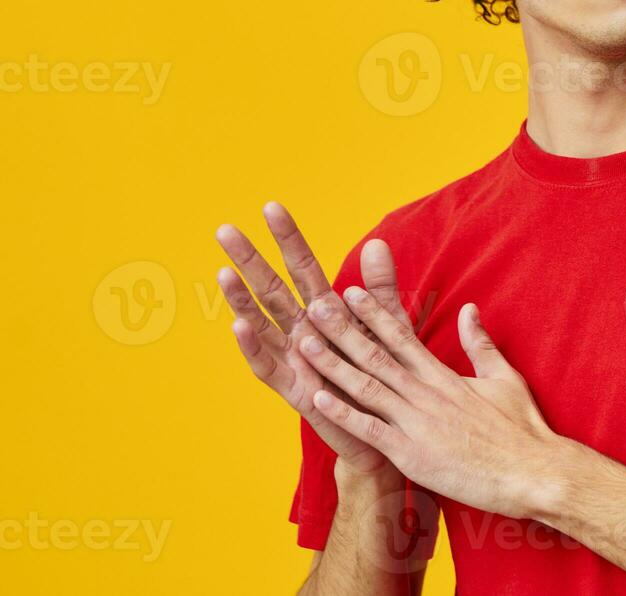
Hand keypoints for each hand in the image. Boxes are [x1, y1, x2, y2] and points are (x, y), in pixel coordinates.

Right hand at [214, 201, 413, 479]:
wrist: (384, 431)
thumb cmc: (382, 376)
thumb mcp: (388, 327)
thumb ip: (380, 289)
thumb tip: (378, 242)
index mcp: (327, 313)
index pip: (304, 268)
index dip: (289, 240)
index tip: (272, 207)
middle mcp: (303, 332)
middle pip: (273, 289)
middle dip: (252, 260)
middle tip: (225, 230)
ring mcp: (295, 360)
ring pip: (262, 324)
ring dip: (242, 300)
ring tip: (224, 273)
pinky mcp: (295, 390)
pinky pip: (268, 366)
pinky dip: (253, 346)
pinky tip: (239, 325)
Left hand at [295, 240, 567, 521]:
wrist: (532, 471)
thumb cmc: (522, 428)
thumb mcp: (504, 377)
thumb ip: (480, 343)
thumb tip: (469, 308)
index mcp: (443, 376)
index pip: (401, 337)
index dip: (373, 314)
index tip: (349, 293)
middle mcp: (425, 393)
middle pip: (375, 355)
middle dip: (342, 330)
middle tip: (314, 305)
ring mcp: (416, 423)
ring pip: (366, 387)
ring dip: (332, 364)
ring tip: (305, 342)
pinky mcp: (412, 454)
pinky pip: (370, 429)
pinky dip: (343, 413)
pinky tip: (317, 398)